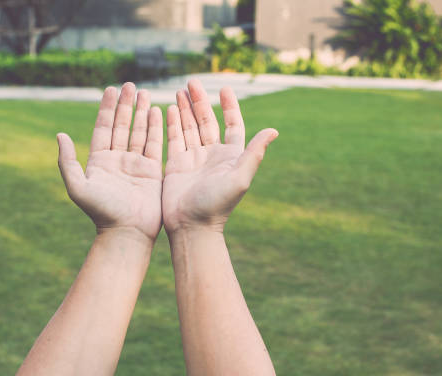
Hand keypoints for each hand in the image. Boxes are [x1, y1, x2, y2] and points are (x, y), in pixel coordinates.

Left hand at [57, 83, 162, 240]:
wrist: (126, 232)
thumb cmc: (101, 212)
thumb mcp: (78, 187)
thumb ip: (67, 161)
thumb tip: (59, 135)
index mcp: (99, 161)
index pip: (103, 128)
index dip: (107, 108)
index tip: (111, 88)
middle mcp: (117, 160)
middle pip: (121, 125)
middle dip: (126, 105)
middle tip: (130, 85)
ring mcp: (135, 164)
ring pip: (139, 132)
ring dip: (141, 112)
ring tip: (145, 93)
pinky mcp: (152, 171)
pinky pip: (154, 145)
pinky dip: (156, 128)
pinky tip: (158, 112)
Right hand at [162, 79, 277, 233]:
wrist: (192, 227)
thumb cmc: (218, 206)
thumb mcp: (240, 179)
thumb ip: (254, 154)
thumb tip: (274, 131)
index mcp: (230, 156)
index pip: (231, 124)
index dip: (229, 106)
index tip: (224, 88)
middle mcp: (212, 155)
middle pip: (207, 121)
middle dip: (199, 101)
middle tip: (191, 81)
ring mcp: (193, 159)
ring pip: (189, 126)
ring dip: (185, 108)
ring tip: (179, 89)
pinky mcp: (175, 164)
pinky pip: (173, 138)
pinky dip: (171, 122)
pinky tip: (168, 107)